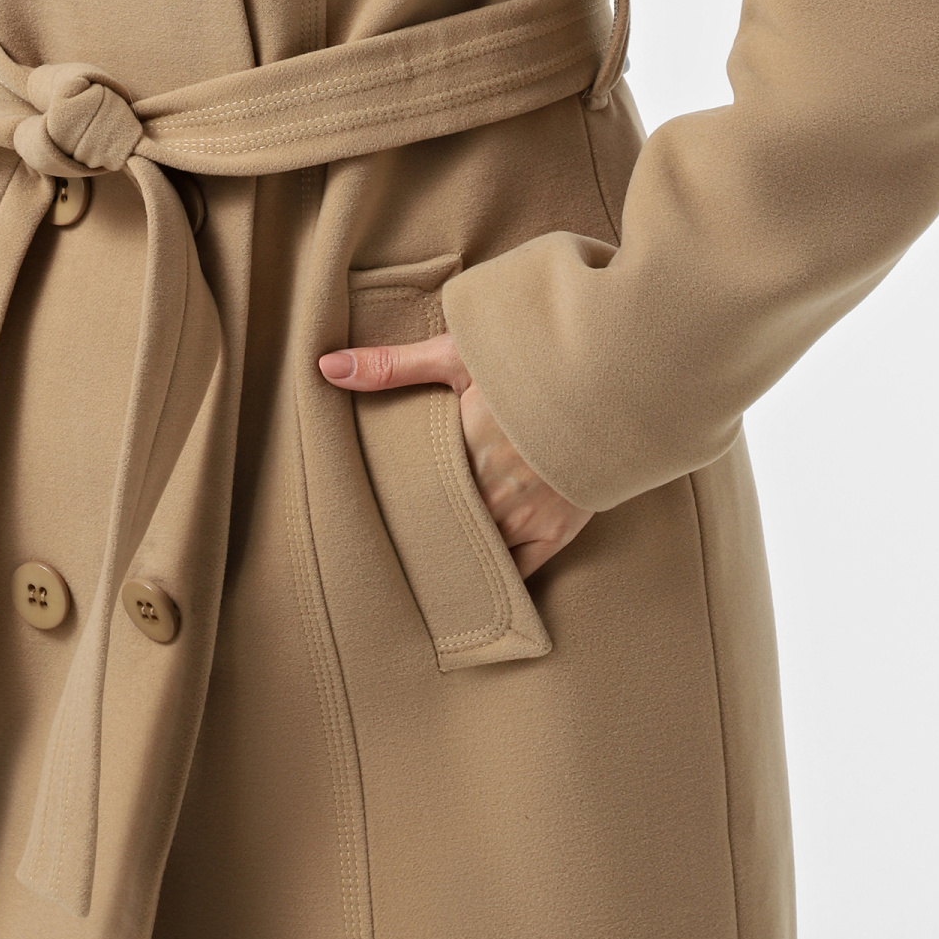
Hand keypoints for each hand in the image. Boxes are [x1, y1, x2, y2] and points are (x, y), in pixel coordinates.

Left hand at [318, 331, 591, 578]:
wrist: (614, 374)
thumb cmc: (533, 360)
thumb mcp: (460, 354)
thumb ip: (391, 366)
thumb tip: (324, 368)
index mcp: (463, 450)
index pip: (414, 496)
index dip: (393, 507)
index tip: (371, 516)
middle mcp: (494, 492)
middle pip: (444, 528)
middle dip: (423, 535)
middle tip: (391, 550)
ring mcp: (528, 515)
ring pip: (479, 554)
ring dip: (456, 556)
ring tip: (426, 571)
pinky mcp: (559, 528)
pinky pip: (523, 569)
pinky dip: (498, 576)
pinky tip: (477, 583)